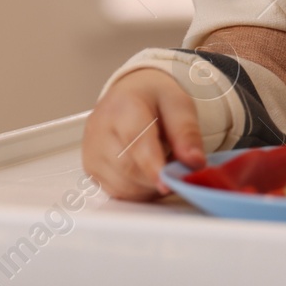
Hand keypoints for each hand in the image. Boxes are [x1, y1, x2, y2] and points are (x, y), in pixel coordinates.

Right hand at [81, 68, 205, 200]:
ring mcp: (91, 150)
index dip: (152, 166)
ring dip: (149, 186)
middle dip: (157, 178)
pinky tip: (147, 173)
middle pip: (128, 169)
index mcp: (123, 106)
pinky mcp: (90, 168)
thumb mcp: (180, 104)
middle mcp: (99, 129)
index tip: (168, 184)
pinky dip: (137, 190)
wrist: (131, 94)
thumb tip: (195, 161)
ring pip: (122, 186)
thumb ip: (187, 133)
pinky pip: (117, 192)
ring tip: (161, 165)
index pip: (136, 141)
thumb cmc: (154, 98)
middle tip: (177, 170)